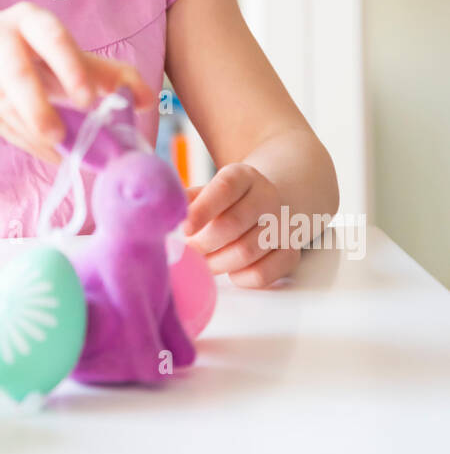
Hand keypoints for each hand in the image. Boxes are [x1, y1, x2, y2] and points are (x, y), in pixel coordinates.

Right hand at [0, 1, 156, 165]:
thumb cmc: (34, 61)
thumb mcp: (71, 62)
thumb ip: (110, 77)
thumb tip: (147, 99)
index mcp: (31, 19)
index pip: (52, 36)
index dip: (70, 67)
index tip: (88, 99)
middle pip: (16, 73)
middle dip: (39, 108)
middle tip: (60, 136)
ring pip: (3, 104)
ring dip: (31, 130)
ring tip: (57, 146)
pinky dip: (19, 139)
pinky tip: (38, 145)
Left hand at [181, 162, 298, 287]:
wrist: (266, 202)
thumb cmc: (225, 202)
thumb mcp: (206, 190)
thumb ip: (185, 200)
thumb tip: (163, 215)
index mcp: (243, 176)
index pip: (225, 188)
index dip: (202, 210)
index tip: (183, 229)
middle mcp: (267, 196)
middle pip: (234, 224)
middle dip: (203, 244)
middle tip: (186, 252)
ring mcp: (283, 224)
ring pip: (248, 251)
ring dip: (218, 263)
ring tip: (202, 263)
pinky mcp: (290, 251)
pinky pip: (266, 273)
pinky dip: (242, 278)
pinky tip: (231, 272)